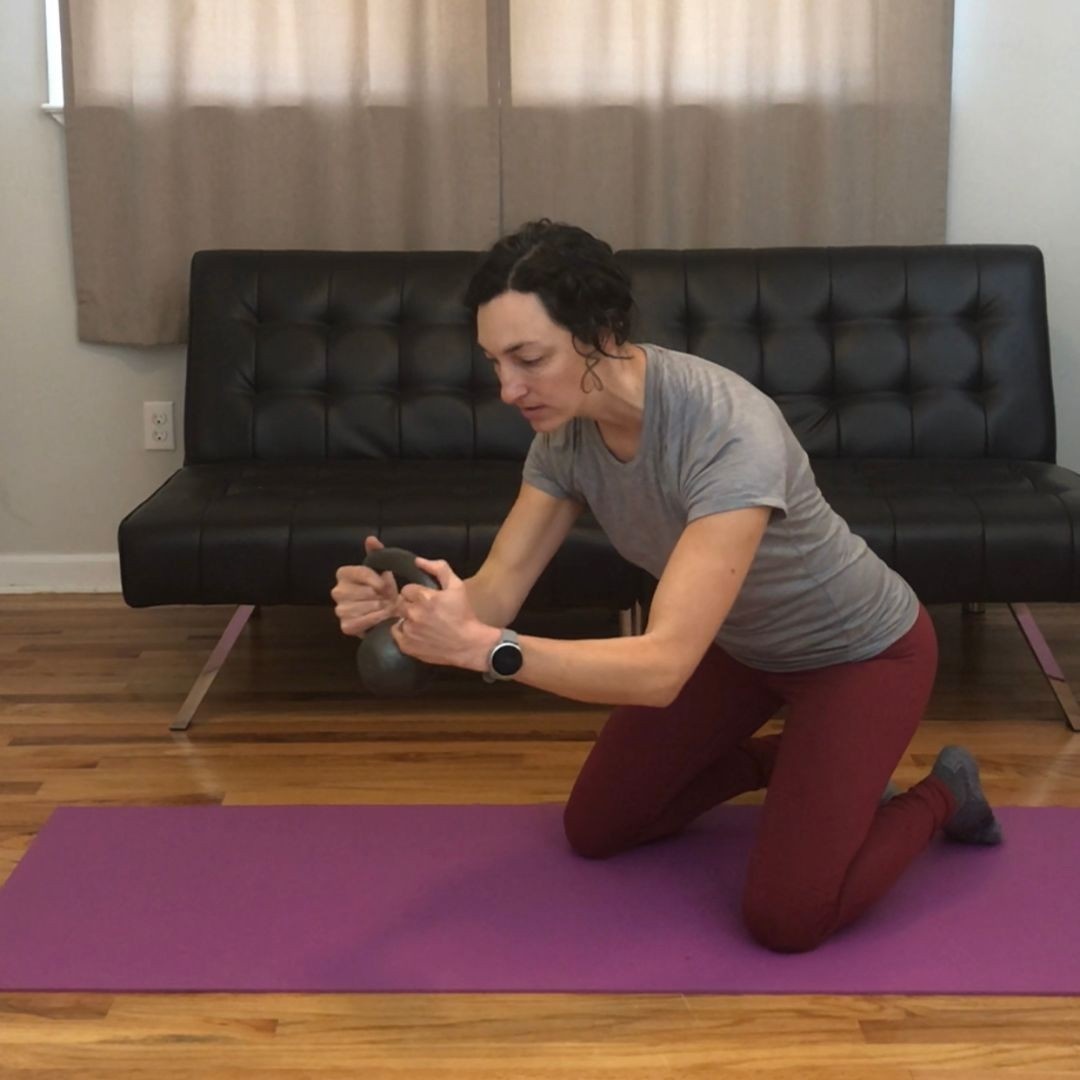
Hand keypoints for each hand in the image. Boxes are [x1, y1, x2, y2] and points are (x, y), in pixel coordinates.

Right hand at [331, 536, 400, 637]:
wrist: (388, 613)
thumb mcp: (382, 569)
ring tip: (388, 607)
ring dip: (380, 608)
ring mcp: (340, 610)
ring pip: (363, 607)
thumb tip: (371, 539)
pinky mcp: (346, 626)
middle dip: (380, 595)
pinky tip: (382, 617)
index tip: (386, 584)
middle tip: (389, 597)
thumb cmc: (384, 590)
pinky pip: (362, 622)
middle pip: (363, 591)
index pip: (360, 572)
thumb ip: (377, 553)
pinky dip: (376, 619)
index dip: (376, 579)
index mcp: (343, 574)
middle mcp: (337, 591)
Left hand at [390, 557, 499, 671]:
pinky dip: (404, 632)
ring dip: (408, 619)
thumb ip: (439, 569)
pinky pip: (396, 633)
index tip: (425, 599)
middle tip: (424, 611)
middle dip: (411, 605)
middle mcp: (413, 613)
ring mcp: (408, 631)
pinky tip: (418, 633)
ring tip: (422, 624)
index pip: (407, 589)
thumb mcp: (457, 587)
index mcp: (424, 597)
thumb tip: (418, 561)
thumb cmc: (464, 614)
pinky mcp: (406, 646)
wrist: (469, 644)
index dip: (416, 593)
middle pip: (401, 603)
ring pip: (399, 618)